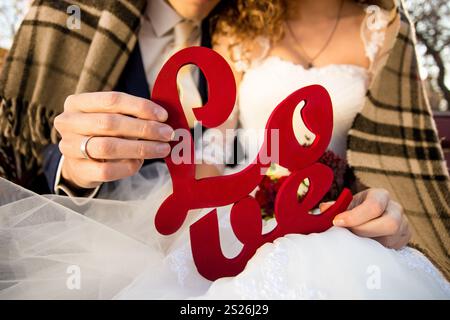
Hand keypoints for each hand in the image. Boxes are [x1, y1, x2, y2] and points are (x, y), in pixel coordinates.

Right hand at [54, 92, 173, 189]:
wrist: (80, 161)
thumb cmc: (101, 133)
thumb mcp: (110, 116)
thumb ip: (131, 115)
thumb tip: (163, 120)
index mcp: (77, 102)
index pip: (112, 99)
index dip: (141, 107)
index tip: (164, 116)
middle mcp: (68, 122)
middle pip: (110, 123)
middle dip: (144, 128)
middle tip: (167, 134)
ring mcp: (69, 147)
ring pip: (109, 147)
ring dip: (141, 148)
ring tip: (162, 149)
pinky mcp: (78, 170)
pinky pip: (107, 170)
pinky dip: (128, 166)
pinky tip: (141, 162)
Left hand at [320, 188, 411, 248]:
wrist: (371, 219)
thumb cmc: (355, 210)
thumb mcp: (346, 205)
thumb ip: (335, 207)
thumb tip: (324, 209)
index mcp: (380, 195)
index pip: (373, 205)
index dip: (355, 216)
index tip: (337, 222)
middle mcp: (395, 209)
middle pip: (389, 224)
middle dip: (364, 231)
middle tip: (346, 234)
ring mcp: (403, 225)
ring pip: (391, 239)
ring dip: (369, 242)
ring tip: (353, 241)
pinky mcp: (403, 240)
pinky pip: (392, 249)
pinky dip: (375, 250)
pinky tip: (363, 248)